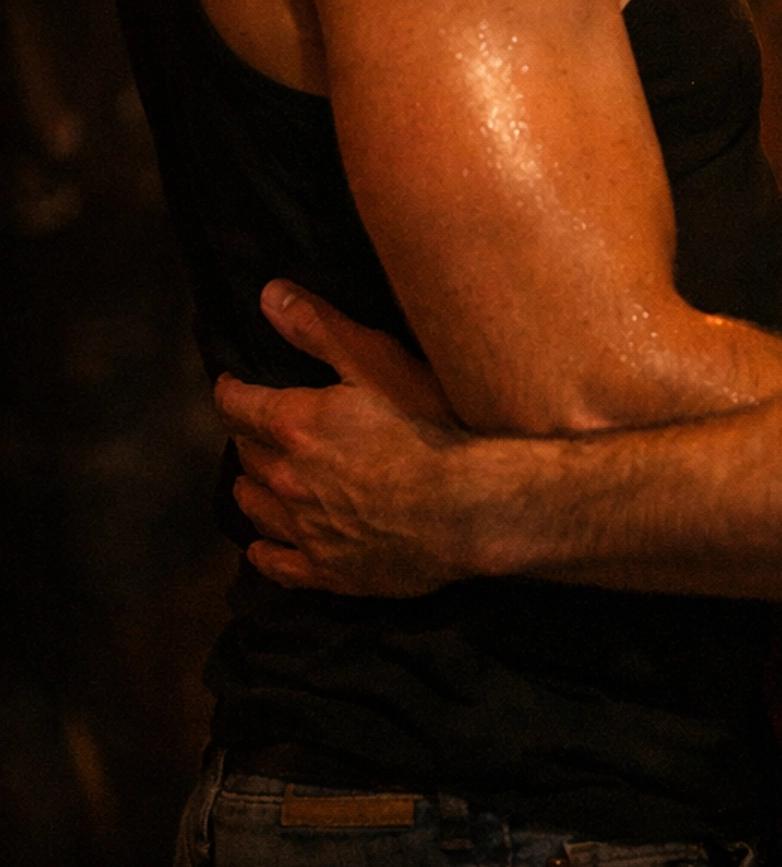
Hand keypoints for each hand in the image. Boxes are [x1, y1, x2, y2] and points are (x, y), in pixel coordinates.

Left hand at [215, 280, 477, 594]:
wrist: (465, 509)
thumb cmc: (428, 426)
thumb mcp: (377, 362)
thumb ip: (320, 329)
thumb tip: (269, 295)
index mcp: (294, 425)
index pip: (238, 405)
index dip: (232, 390)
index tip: (233, 385)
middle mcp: (287, 478)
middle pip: (246, 454)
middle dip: (249, 436)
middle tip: (258, 426)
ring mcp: (304, 529)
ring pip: (254, 507)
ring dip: (251, 487)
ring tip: (258, 477)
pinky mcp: (326, 570)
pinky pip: (276, 564)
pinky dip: (264, 550)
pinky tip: (264, 544)